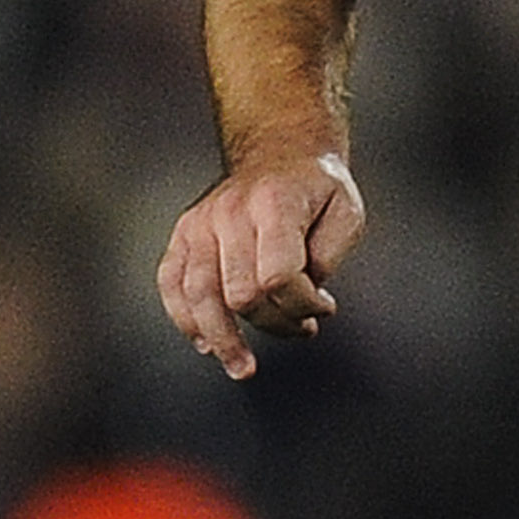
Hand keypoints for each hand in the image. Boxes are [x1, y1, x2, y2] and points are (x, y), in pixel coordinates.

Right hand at [157, 151, 365, 380]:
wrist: (279, 150)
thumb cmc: (317, 188)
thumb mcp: (346, 212)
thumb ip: (330, 256)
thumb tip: (304, 297)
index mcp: (274, 204)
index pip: (280, 275)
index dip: (303, 305)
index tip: (325, 308)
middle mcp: (229, 212)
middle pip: (241, 293)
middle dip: (275, 322)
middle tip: (301, 327)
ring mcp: (200, 223)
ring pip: (200, 295)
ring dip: (223, 340)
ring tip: (243, 368)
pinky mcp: (184, 233)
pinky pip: (171, 283)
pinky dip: (184, 318)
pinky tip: (204, 343)